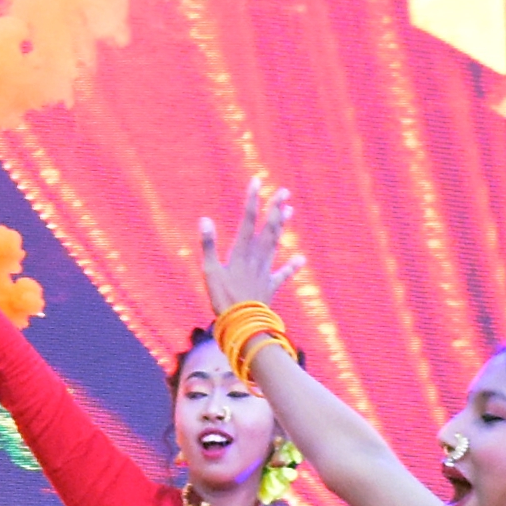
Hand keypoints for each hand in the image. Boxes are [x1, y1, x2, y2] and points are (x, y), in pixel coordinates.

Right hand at [199, 173, 305, 319]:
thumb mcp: (209, 271)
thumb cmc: (222, 298)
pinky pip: (283, 274)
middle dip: (275, 208)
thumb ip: (208, 245)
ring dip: (282, 227)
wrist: (243, 324)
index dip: (253, 200)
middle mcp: (256, 257)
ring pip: (276, 244)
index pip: (248, 220)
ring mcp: (265, 271)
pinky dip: (292, 266)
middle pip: (268, 228)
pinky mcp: (271, 286)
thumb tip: (204, 220)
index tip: (257, 181)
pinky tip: (301, 259)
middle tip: (283, 191)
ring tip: (289, 211)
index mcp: (241, 251)